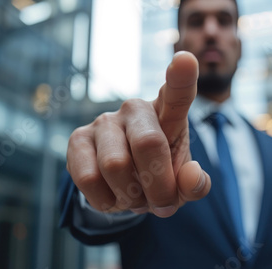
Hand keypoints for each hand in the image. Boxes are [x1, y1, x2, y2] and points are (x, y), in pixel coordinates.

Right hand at [66, 51, 210, 217]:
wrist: (122, 183)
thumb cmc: (159, 176)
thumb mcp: (183, 185)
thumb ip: (195, 184)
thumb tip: (191, 175)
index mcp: (169, 113)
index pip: (178, 92)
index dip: (182, 77)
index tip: (186, 60)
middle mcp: (136, 109)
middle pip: (148, 145)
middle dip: (158, 187)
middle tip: (162, 205)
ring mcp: (104, 121)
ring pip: (115, 166)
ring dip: (130, 197)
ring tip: (135, 199)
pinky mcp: (77, 138)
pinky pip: (88, 178)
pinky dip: (105, 201)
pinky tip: (112, 197)